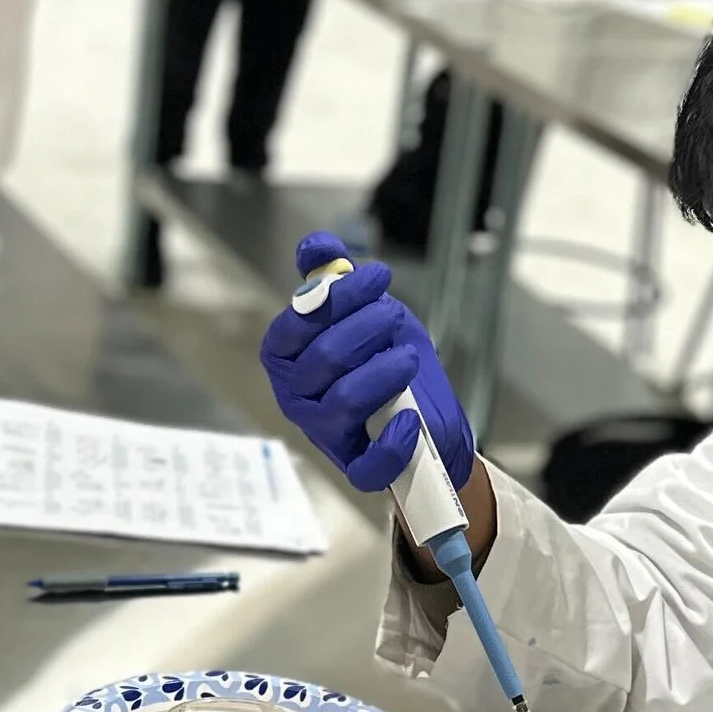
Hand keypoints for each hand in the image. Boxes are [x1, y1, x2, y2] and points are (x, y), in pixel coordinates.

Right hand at [261, 230, 475, 494]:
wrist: (427, 416)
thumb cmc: (384, 360)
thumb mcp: (366, 312)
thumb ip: (336, 279)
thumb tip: (315, 246)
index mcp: (285, 353)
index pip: (299, 321)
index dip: (339, 296)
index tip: (379, 276)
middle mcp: (294, 394)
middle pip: (324, 356)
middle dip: (365, 329)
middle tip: (394, 317)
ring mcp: (321, 432)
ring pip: (344, 401)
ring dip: (382, 373)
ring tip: (409, 358)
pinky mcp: (352, 465)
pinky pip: (366, 463)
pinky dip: (392, 442)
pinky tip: (411, 418)